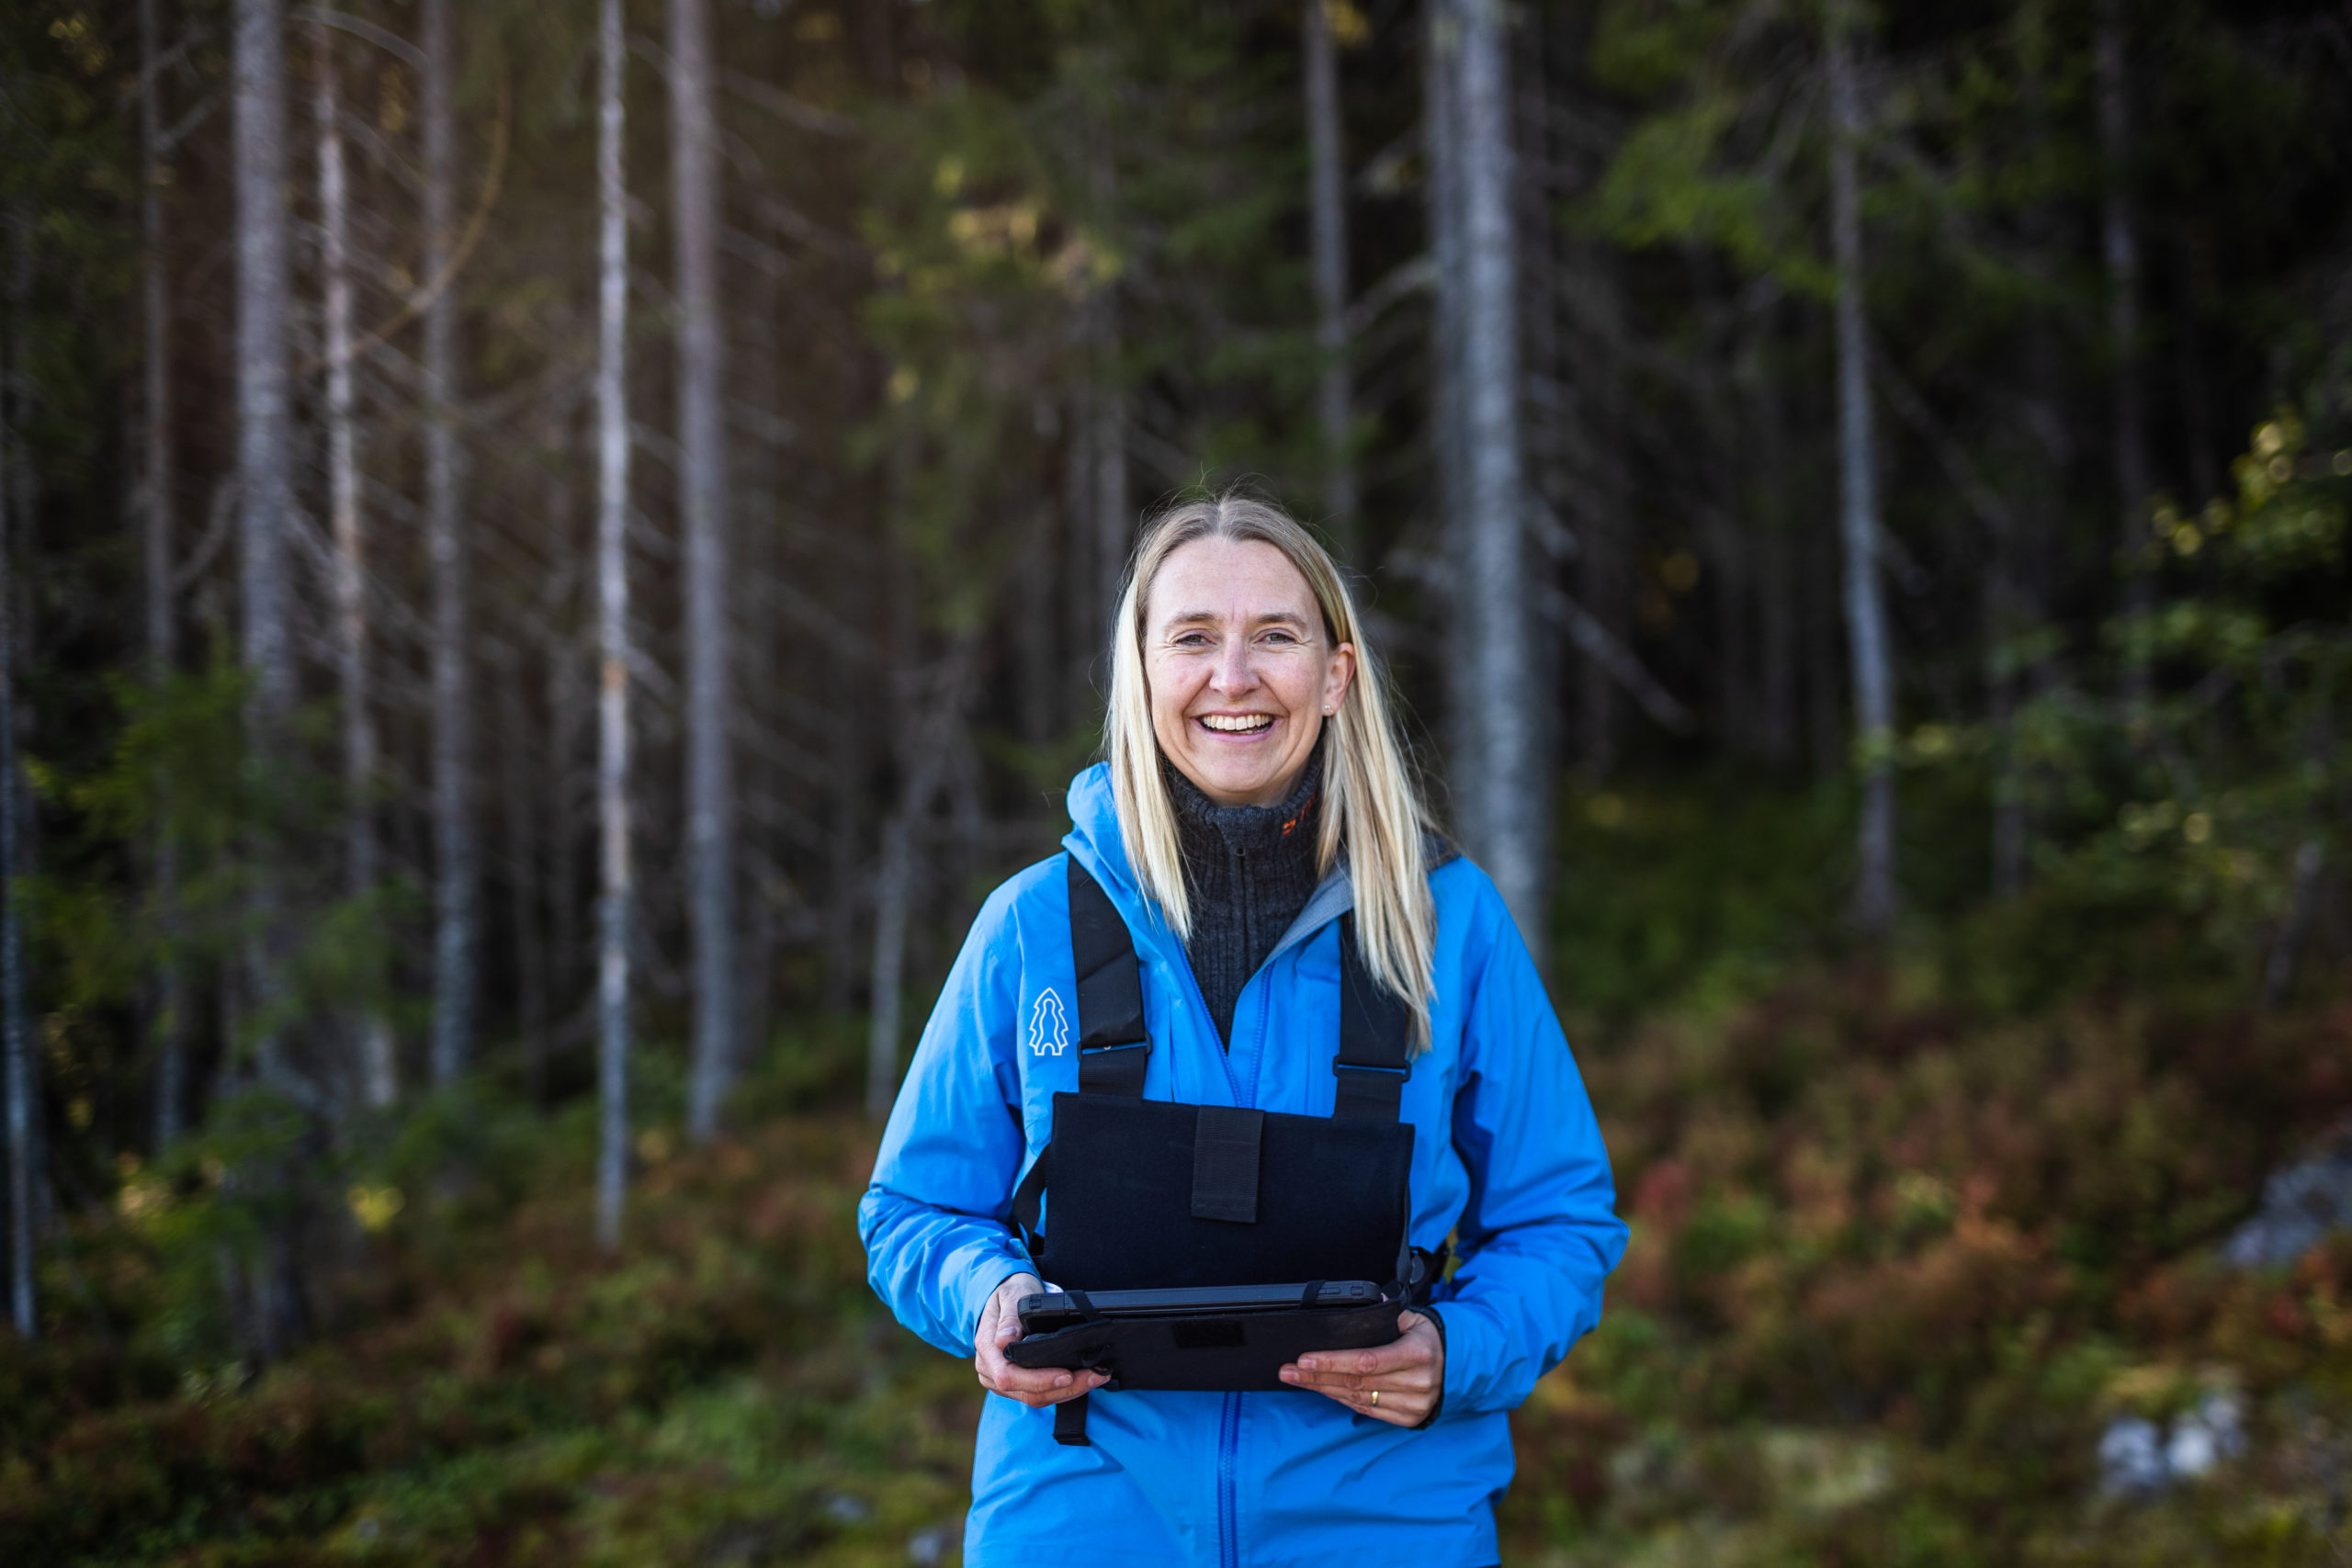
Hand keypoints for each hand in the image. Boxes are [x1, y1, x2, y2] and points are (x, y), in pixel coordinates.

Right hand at [973, 1272, 1109, 1408]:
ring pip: (1036, 1398)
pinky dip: (1062, 1390)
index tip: (1067, 1375)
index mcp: (986, 1348)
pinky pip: (1039, 1395)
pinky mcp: (1015, 1384)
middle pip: (1027, 1392)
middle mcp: (989, 1369)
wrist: (1008, 1297)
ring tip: (1097, 1377)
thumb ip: (1009, 1318)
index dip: (1039, 1380)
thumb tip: (1005, 1340)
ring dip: (1069, 1392)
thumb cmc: (1011, 1293)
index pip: (1008, 1376)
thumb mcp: (1010, 1295)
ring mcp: (1001, 1380)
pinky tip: (1083, 1381)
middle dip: (1064, 1388)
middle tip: (1096, 1375)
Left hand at [1278, 1309, 1442, 1427]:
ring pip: (1357, 1399)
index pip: (1366, 1361)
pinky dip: (1343, 1400)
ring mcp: (1413, 1404)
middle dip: (1317, 1376)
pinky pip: (1367, 1411)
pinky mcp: (1409, 1419)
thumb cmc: (1428, 1338)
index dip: (1332, 1361)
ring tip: (1298, 1379)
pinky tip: (1324, 1390)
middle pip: (1356, 1382)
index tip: (1304, 1359)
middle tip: (1288, 1370)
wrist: (1457, 1366)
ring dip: (1324, 1389)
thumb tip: (1366, 1299)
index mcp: (1417, 1353)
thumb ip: (1387, 1312)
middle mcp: (1416, 1383)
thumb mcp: (1413, 1319)